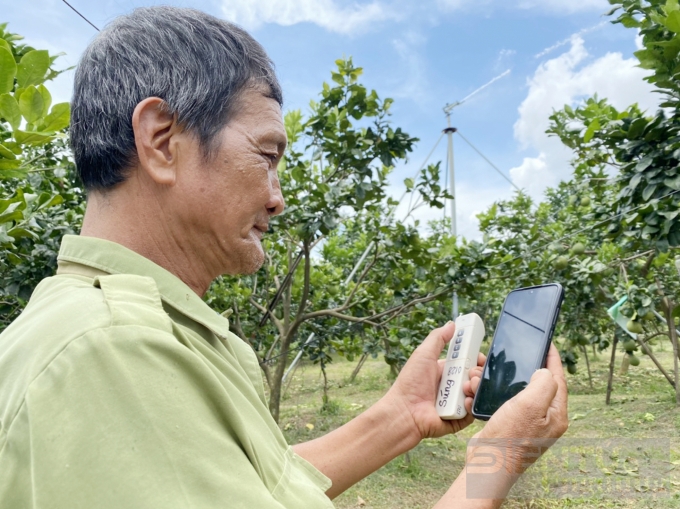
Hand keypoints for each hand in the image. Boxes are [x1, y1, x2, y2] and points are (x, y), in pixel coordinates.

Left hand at [382, 321, 485, 448]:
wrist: (404, 410)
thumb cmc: (410, 382)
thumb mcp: (424, 354)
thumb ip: (438, 339)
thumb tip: (452, 324)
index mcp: (446, 371)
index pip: (468, 363)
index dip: (477, 360)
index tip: (481, 357)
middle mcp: (452, 387)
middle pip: (475, 377)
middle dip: (478, 373)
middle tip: (472, 373)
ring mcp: (456, 403)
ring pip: (477, 393)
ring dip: (477, 387)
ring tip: (467, 385)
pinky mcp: (458, 419)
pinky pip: (473, 412)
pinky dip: (472, 405)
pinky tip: (466, 400)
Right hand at [466, 343, 567, 480]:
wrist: (487, 465)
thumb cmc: (509, 439)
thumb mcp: (531, 405)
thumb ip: (544, 384)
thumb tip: (544, 371)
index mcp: (555, 414)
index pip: (558, 379)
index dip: (553, 359)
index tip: (547, 343)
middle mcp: (545, 419)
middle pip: (538, 384)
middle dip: (521, 369)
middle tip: (512, 357)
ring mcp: (528, 424)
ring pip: (517, 392)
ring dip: (500, 382)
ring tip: (483, 377)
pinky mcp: (511, 427)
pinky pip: (503, 403)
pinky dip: (491, 395)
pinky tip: (479, 392)